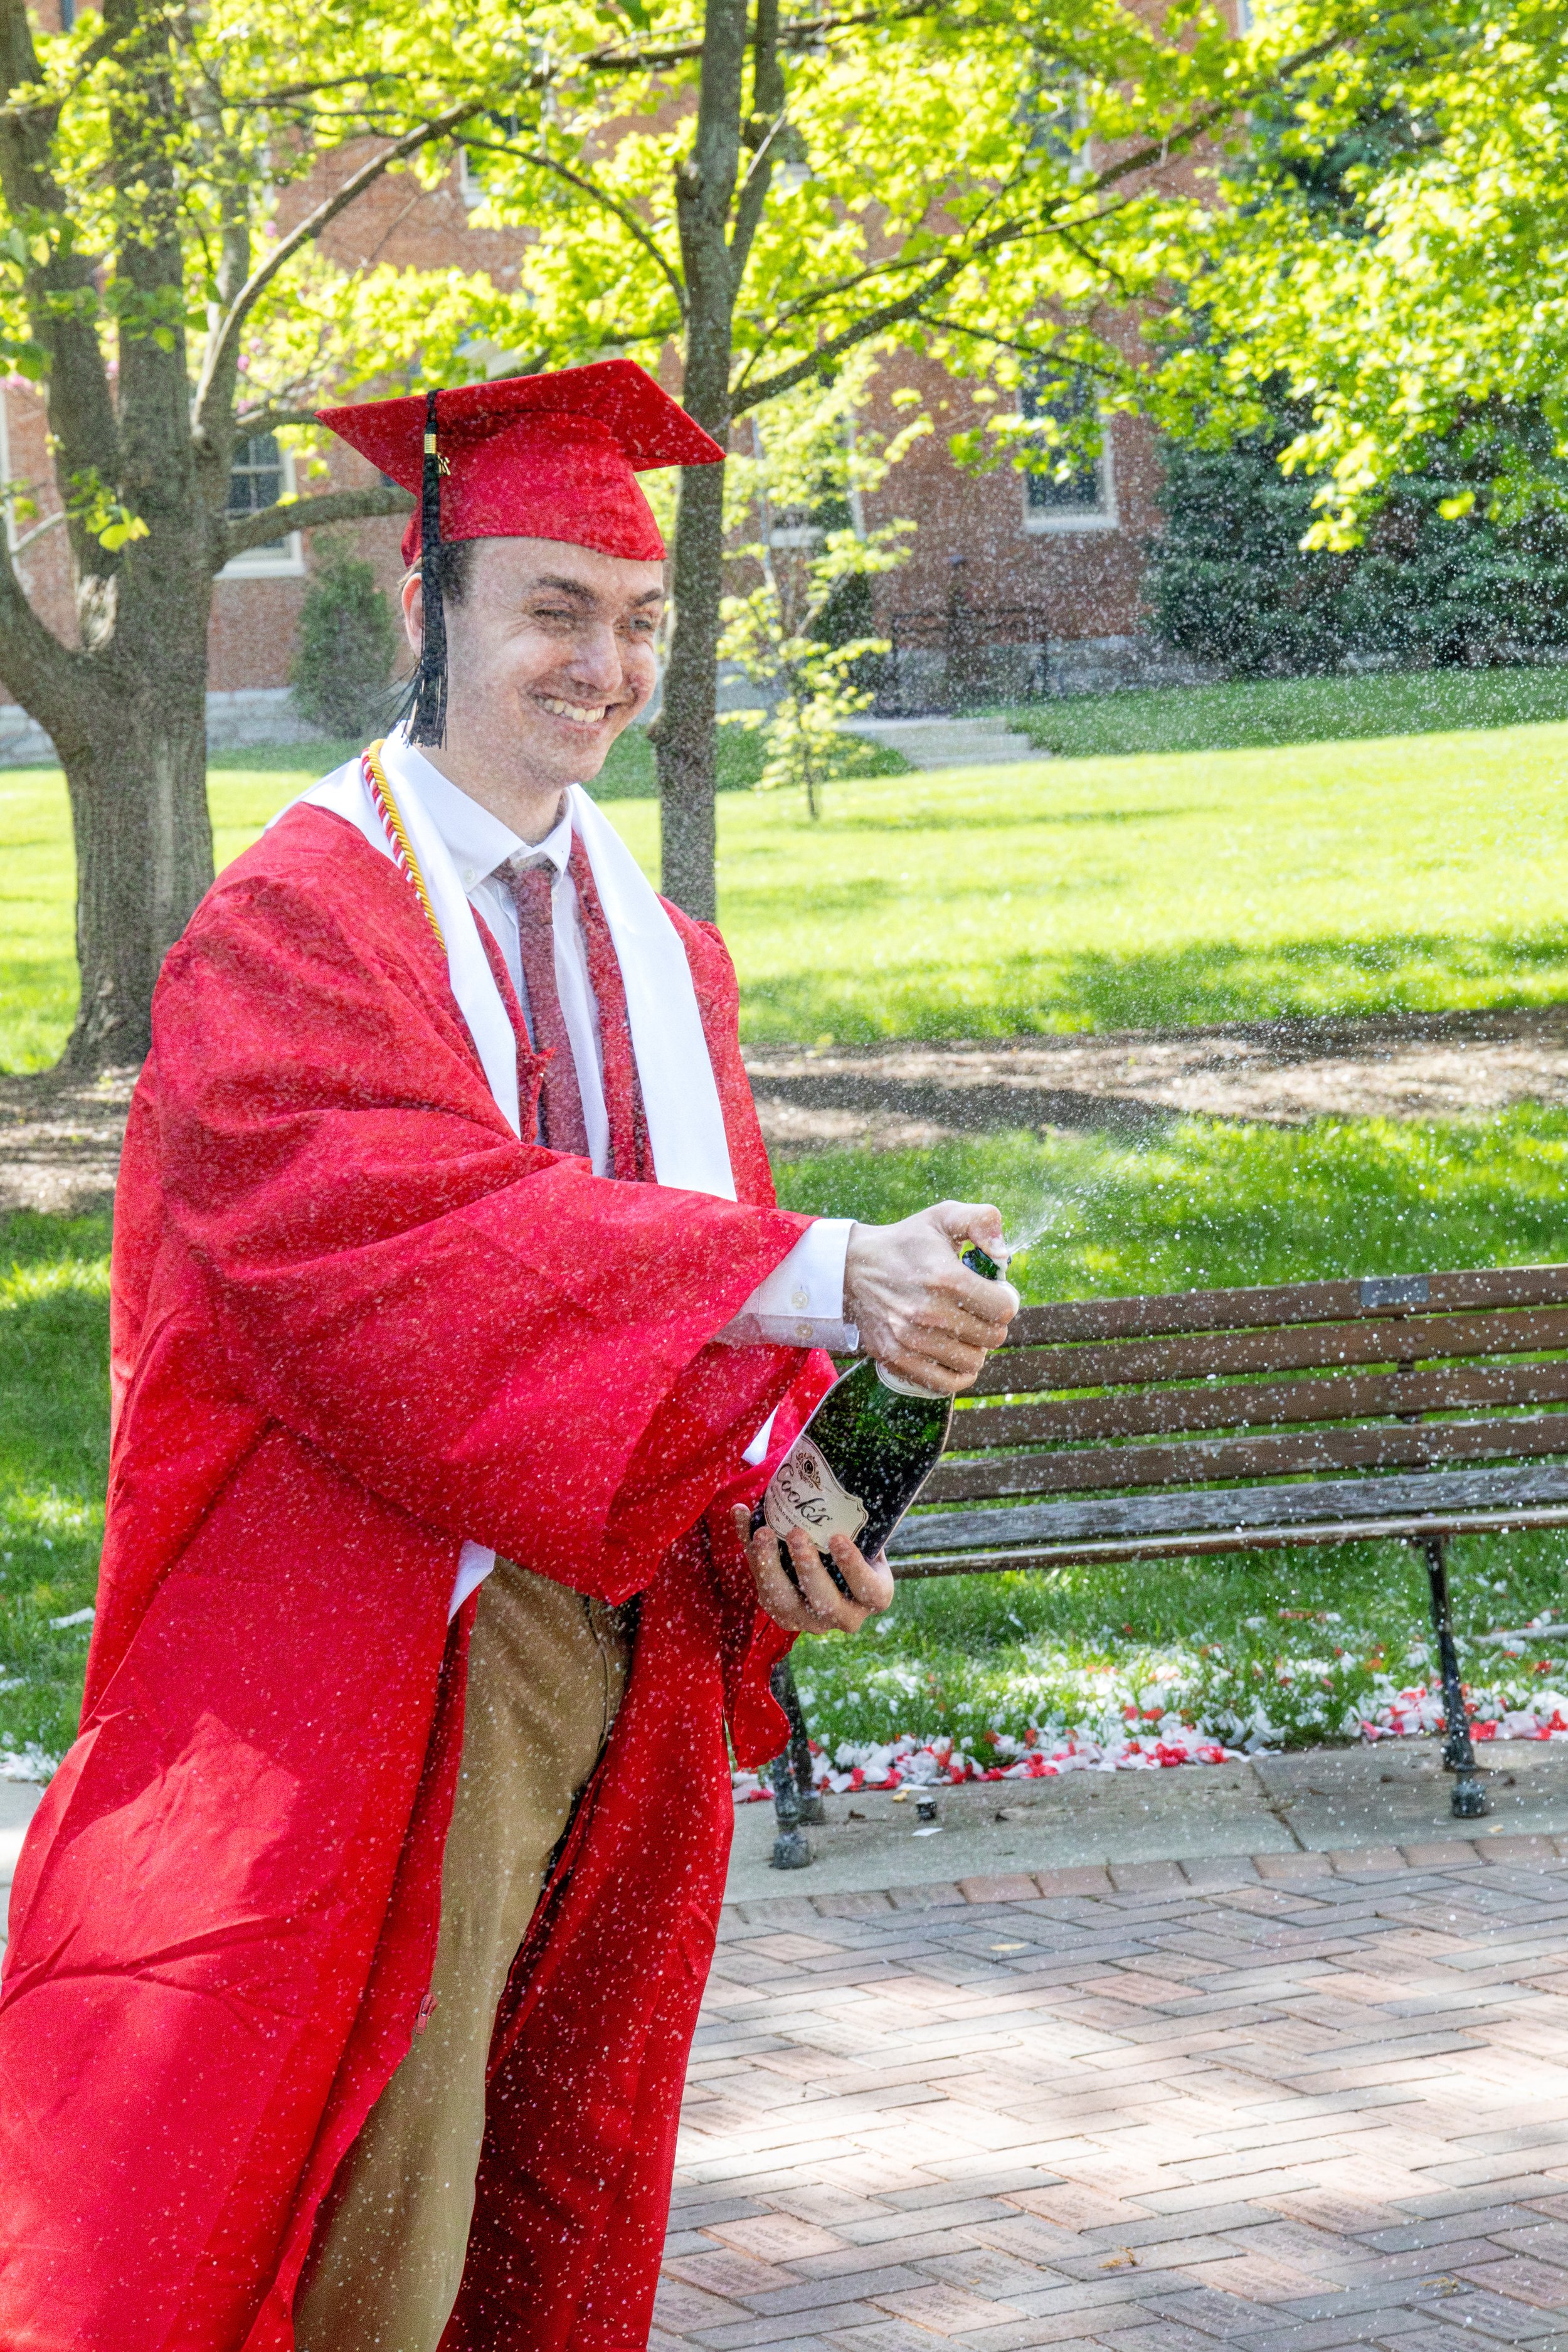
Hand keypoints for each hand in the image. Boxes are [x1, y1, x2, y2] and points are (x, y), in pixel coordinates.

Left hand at [733, 1504, 893, 1633]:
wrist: (837, 1566)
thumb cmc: (859, 1544)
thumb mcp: (868, 1535)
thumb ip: (859, 1520)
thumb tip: (845, 1479)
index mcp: (874, 1597)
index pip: (868, 1589)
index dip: (852, 1567)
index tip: (837, 1538)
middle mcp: (844, 1616)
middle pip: (824, 1602)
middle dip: (807, 1567)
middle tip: (796, 1534)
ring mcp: (810, 1621)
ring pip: (785, 1603)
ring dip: (770, 1566)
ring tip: (762, 1533)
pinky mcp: (782, 1614)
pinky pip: (762, 1588)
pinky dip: (751, 1553)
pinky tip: (741, 1516)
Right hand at [842, 1200, 1019, 1393]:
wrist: (852, 1266)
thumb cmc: (906, 1242)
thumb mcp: (944, 1217)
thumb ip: (983, 1221)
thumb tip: (1003, 1254)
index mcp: (946, 1278)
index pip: (1003, 1309)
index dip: (1005, 1299)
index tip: (993, 1292)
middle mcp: (928, 1313)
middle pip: (991, 1338)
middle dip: (992, 1323)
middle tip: (977, 1310)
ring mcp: (910, 1340)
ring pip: (972, 1362)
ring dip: (975, 1348)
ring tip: (963, 1330)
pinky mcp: (896, 1359)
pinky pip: (945, 1384)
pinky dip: (958, 1374)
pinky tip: (956, 1355)